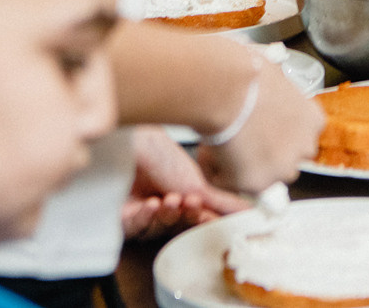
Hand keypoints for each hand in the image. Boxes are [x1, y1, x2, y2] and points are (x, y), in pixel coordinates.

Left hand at [122, 125, 245, 239]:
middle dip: (184, 217)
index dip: (200, 219)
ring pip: (155, 230)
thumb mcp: (198, 180)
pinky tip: (152, 204)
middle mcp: (158, 204)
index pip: (192, 220)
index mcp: (178, 196)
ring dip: (166, 217)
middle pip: (174, 228)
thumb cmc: (160, 150)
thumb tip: (251, 212)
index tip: (208, 216)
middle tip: (190, 204)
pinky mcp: (117, 216)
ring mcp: (137, 211)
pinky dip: (146, 219)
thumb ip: (223, 203)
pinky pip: (134, 229)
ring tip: (172, 199)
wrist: (131, 139)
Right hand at [194, 58, 323, 193]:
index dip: (277, 135)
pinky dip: (215, 170)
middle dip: (262, 155)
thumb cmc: (247, 72)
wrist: (229, 86)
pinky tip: (208, 148)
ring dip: (239, 167)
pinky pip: (230, 183)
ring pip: (259, 177)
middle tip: (237, 141)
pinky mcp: (256, 184)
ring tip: (218, 144)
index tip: (261, 130)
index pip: (299, 138)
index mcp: (312, 121)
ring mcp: (281, 168)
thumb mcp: (273, 74)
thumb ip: (275, 89)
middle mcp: (304, 148)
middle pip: (284, 161)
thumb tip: (267, 75)